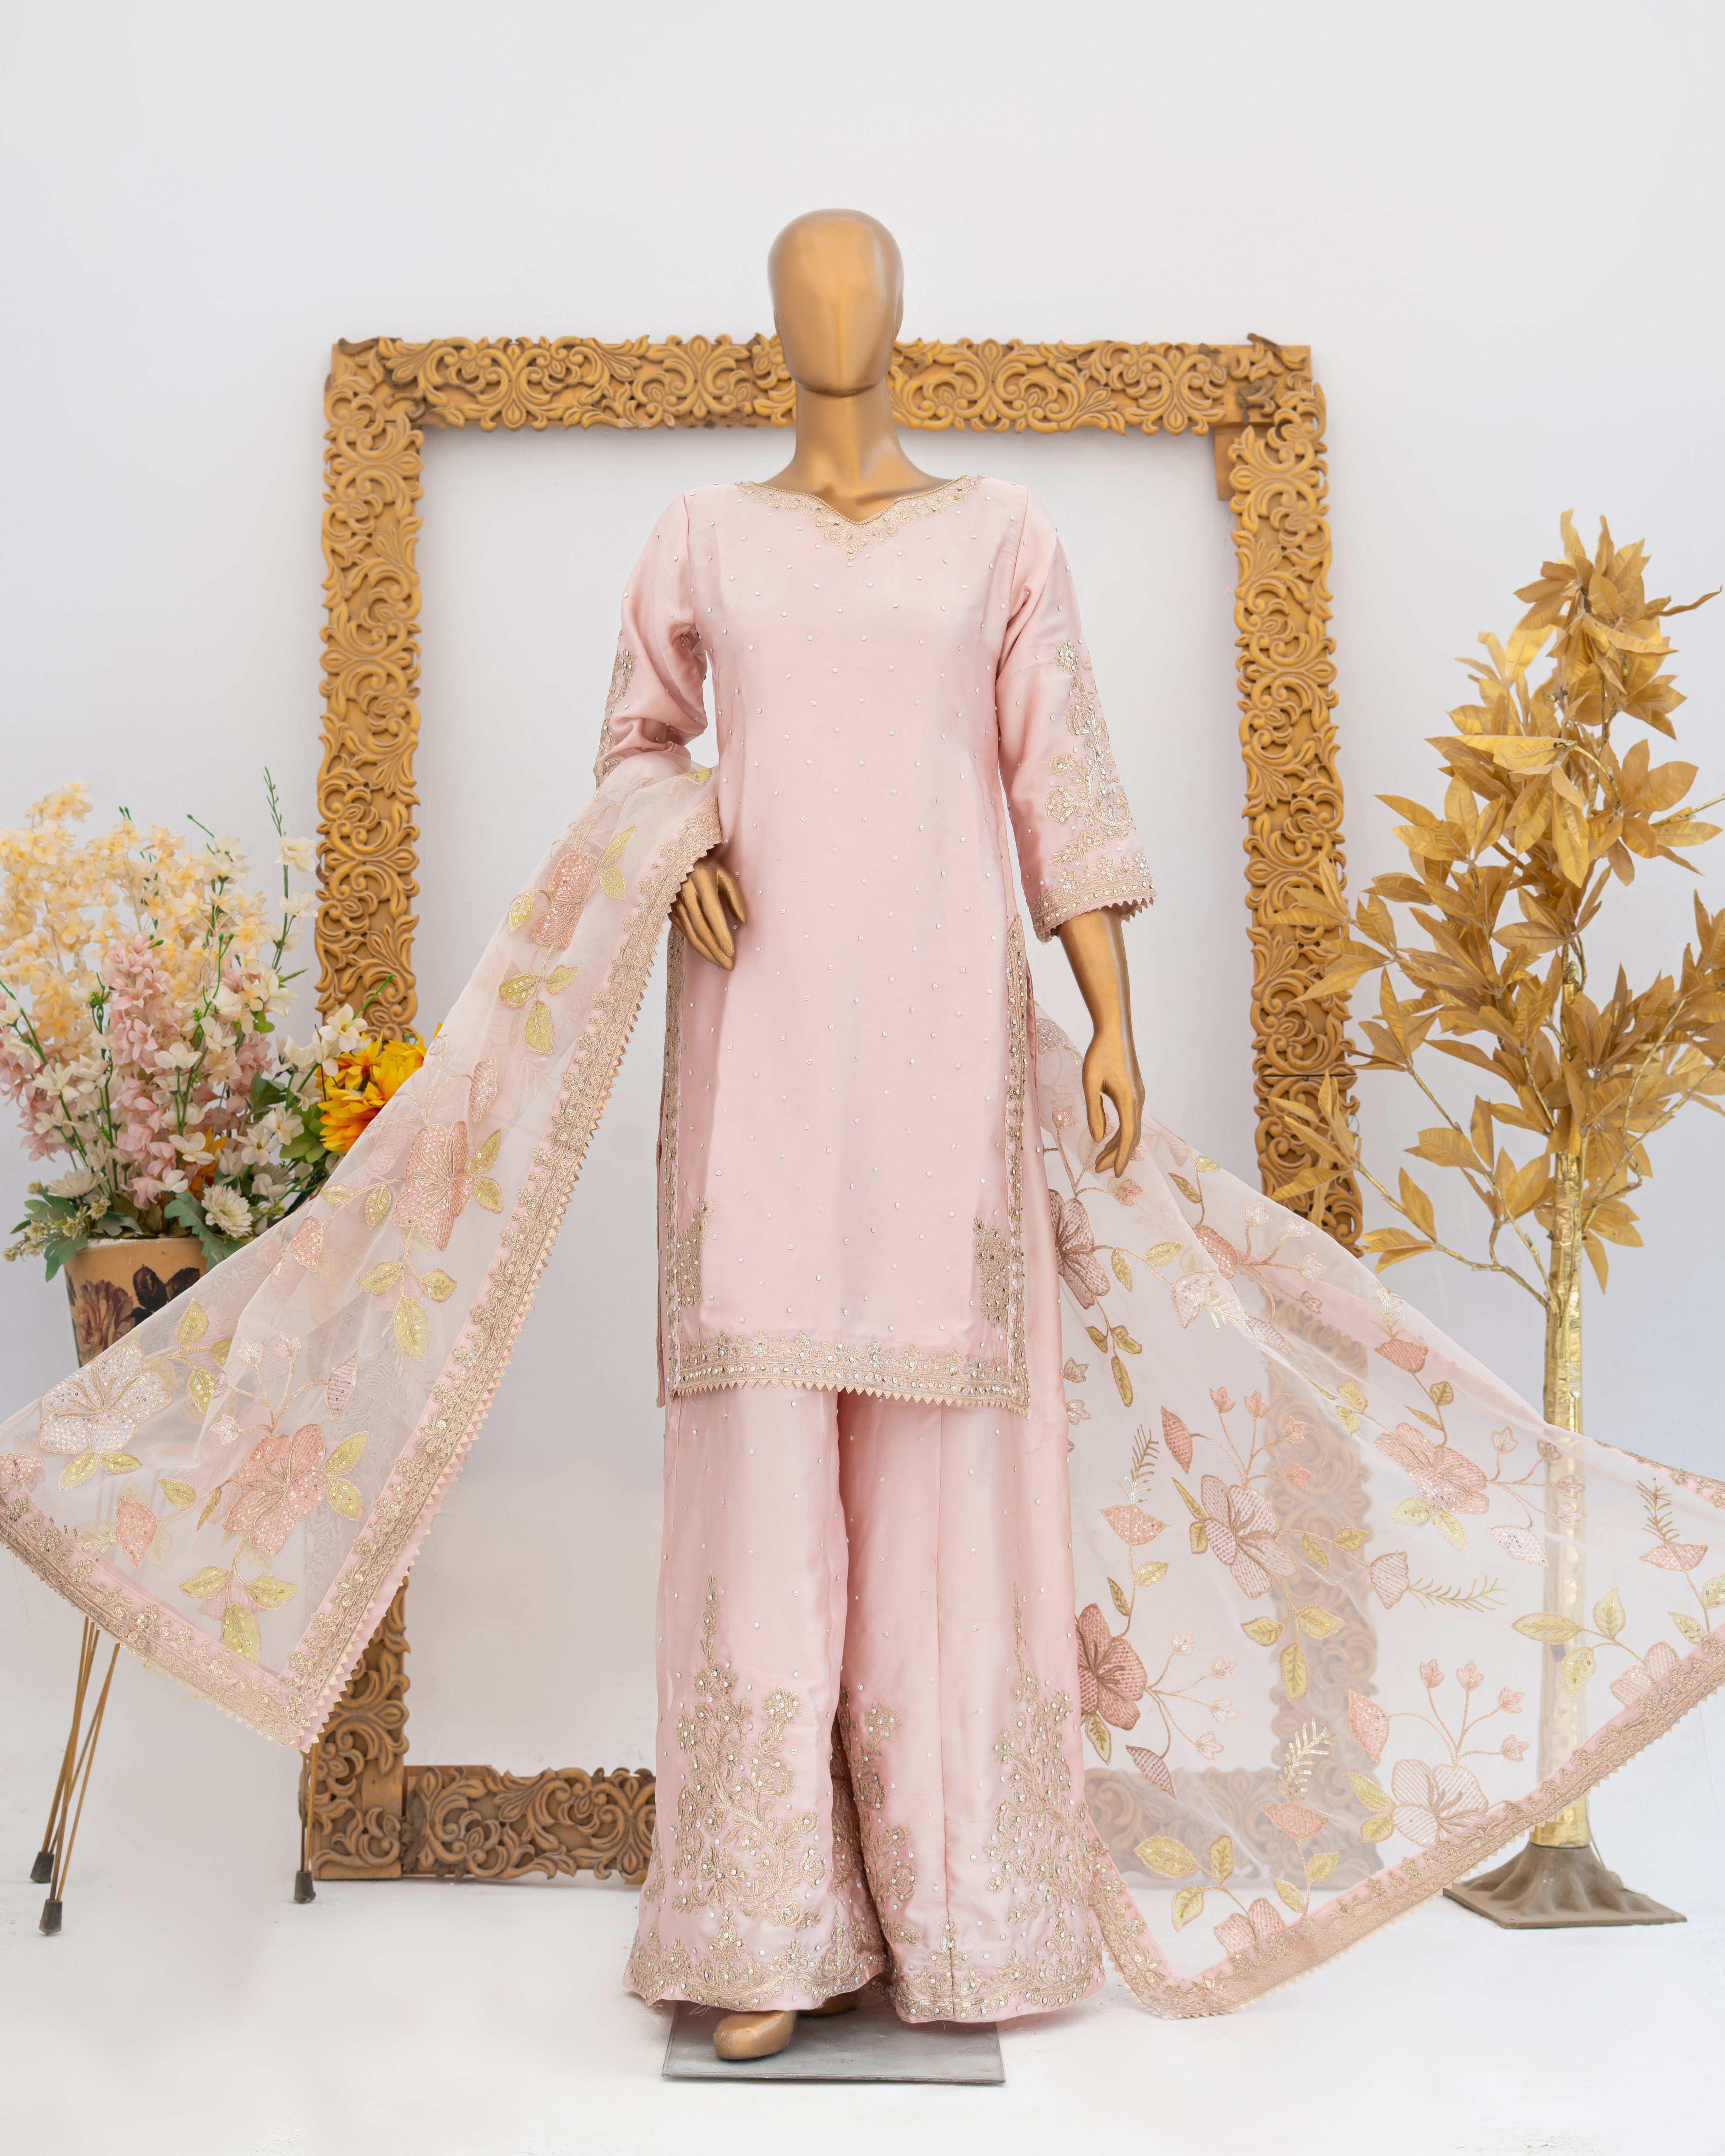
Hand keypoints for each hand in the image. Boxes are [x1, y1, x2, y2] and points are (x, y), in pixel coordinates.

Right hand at [672, 858, 747, 968]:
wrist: (674, 857)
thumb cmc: (705, 865)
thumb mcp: (723, 873)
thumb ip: (735, 896)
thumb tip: (743, 921)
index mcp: (701, 880)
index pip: (712, 912)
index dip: (721, 934)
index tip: (731, 952)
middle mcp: (685, 893)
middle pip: (701, 928)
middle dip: (715, 950)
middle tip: (728, 965)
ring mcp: (675, 902)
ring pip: (690, 934)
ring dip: (706, 952)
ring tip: (720, 963)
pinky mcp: (669, 910)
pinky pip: (684, 931)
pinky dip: (696, 944)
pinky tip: (707, 952)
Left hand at [1082, 1022, 1143, 1176]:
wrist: (1115, 1030)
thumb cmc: (1099, 1053)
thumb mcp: (1090, 1083)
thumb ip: (1094, 1111)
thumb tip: (1097, 1138)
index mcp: (1128, 1100)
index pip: (1127, 1137)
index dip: (1120, 1156)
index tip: (1115, 1173)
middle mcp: (1138, 1100)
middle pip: (1130, 1136)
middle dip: (1116, 1154)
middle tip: (1099, 1168)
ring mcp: (1138, 1096)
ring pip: (1131, 1128)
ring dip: (1117, 1144)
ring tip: (1100, 1157)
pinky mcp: (1135, 1091)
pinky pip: (1130, 1118)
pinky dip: (1120, 1131)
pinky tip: (1107, 1136)